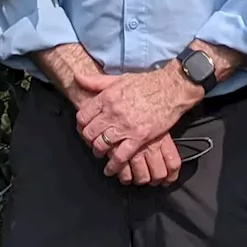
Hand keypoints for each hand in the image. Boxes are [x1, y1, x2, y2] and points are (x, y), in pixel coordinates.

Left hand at [76, 64, 200, 176]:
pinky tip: (111, 169)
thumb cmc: (145, 83)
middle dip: (88, 139)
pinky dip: (113, 165)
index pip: (83, 116)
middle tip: (91, 142)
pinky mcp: (139, 137)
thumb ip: (96, 81)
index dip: (81, 125)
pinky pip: (121, 156)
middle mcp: (113, 112)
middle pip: (90, 132)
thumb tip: (77, 77)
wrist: (170, 88)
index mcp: (107, 97)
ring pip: (102, 145)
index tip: (84, 128)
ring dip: (99, 152)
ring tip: (100, 154)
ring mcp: (125, 126)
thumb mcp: (118, 78)